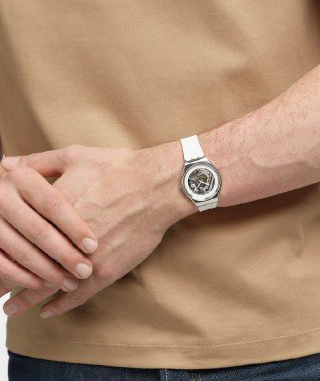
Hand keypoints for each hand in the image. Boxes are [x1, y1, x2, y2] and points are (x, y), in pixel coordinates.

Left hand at [2, 142, 194, 317]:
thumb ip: (38, 163)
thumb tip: (6, 164)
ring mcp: (84, 258)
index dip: (0, 251)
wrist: (156, 187)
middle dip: (7, 281)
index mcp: (51, 211)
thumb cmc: (118, 169)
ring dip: (27, 299)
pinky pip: (77, 295)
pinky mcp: (106, 271)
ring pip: (48, 285)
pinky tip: (47, 312)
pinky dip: (60, 306)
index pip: (16, 238)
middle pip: (27, 266)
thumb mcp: (76, 156)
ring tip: (12, 308)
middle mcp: (63, 239)